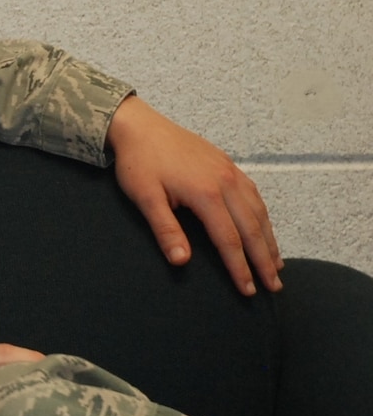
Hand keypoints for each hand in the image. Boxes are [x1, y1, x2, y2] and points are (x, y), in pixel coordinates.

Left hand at [107, 95, 282, 294]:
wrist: (138, 125)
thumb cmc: (138, 162)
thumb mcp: (145, 197)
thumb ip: (165, 230)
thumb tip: (182, 262)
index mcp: (206, 194)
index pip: (229, 240)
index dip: (240, 268)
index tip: (248, 290)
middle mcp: (226, 182)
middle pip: (252, 228)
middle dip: (265, 260)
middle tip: (274, 286)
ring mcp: (230, 171)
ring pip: (259, 211)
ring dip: (270, 239)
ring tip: (277, 264)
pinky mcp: (227, 164)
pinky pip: (254, 194)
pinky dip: (263, 216)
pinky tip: (265, 227)